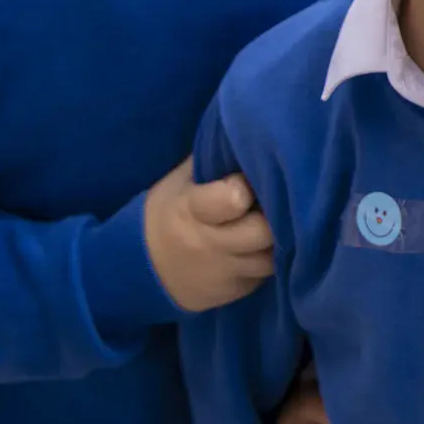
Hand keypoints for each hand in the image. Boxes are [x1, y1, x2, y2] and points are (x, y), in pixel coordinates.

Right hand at [142, 157, 273, 311]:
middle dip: (277, 214)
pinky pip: (265, 275)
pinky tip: (269, 244)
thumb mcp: (179, 182)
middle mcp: (210, 243)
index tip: (250, 178)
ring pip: (271, 257)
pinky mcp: (235, 291)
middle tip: (282, 199)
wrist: (140, 268)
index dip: (247, 187)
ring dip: (280, 239)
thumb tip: (249, 132)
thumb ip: (213, 160)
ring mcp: (224, 271)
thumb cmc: (167, 212)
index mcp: (192, 209)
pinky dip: (271, 259)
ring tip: (282, 221)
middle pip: (263, 231)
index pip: (232, 199)